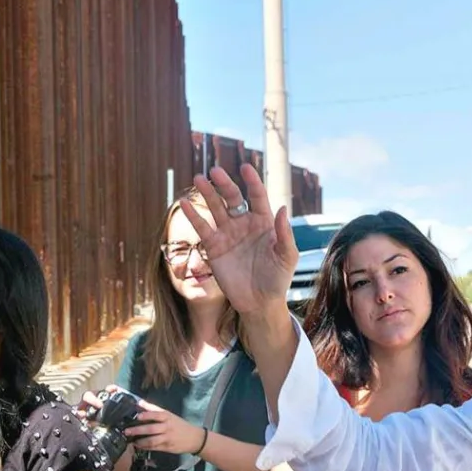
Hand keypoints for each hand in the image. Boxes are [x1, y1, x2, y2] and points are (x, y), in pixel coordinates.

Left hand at [123, 400, 204, 454]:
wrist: (194, 438)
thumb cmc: (179, 424)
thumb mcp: (169, 415)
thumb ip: (154, 410)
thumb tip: (139, 403)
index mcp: (168, 417)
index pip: (156, 414)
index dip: (146, 415)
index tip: (137, 415)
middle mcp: (167, 427)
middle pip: (151, 429)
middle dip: (137, 430)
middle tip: (127, 431)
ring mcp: (167, 438)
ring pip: (152, 440)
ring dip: (140, 441)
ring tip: (132, 441)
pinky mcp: (167, 447)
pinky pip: (154, 447)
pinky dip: (145, 447)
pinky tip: (139, 446)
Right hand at [181, 164, 297, 314]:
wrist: (259, 302)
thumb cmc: (278, 279)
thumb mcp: (287, 256)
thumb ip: (285, 233)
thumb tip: (282, 208)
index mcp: (264, 222)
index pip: (257, 196)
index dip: (252, 181)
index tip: (245, 168)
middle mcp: (244, 224)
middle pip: (232, 197)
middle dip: (224, 184)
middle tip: (215, 171)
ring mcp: (228, 234)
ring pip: (215, 208)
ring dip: (207, 194)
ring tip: (198, 179)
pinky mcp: (214, 247)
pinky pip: (202, 228)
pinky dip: (193, 216)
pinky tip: (184, 204)